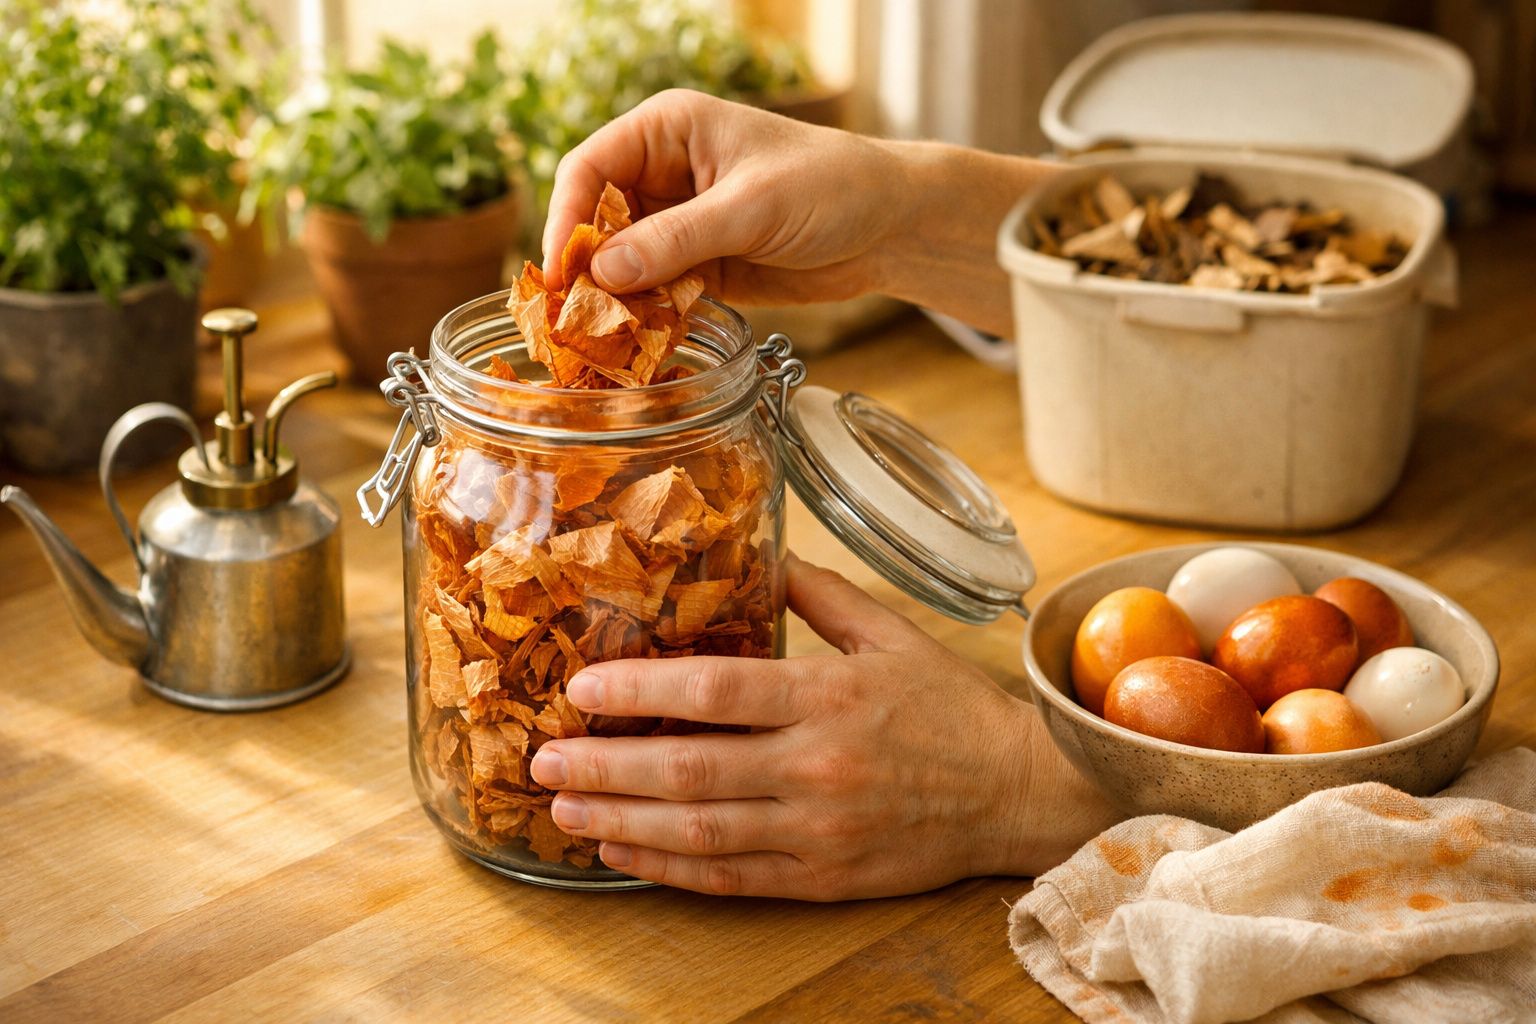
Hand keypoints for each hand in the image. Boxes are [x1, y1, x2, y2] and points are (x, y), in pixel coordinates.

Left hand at [529, 554, 1120, 899]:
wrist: (1017, 791)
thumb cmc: (952, 707)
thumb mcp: (892, 633)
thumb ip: (821, 594)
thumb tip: (764, 549)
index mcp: (829, 695)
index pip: (714, 693)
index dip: (638, 692)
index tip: (581, 689)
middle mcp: (816, 766)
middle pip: (688, 769)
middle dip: (604, 766)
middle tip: (541, 762)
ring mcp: (817, 829)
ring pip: (699, 831)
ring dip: (621, 823)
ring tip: (564, 811)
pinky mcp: (824, 877)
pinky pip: (732, 878)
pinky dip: (670, 870)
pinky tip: (624, 855)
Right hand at [541, 89, 901, 305]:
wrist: (891, 227)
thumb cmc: (831, 187)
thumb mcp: (752, 208)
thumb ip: (678, 239)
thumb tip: (602, 272)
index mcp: (667, 130)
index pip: (589, 167)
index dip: (565, 219)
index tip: (560, 272)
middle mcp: (663, 174)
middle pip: (594, 220)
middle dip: (584, 268)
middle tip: (573, 319)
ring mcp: (679, 224)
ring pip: (620, 264)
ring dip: (612, 301)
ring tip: (601, 341)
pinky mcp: (698, 267)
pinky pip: (653, 293)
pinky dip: (644, 318)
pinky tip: (640, 344)